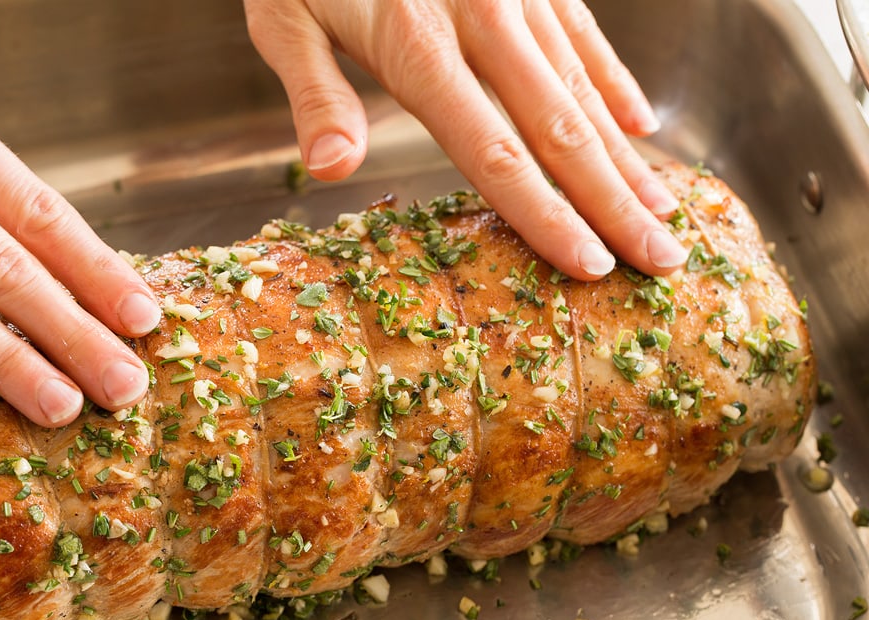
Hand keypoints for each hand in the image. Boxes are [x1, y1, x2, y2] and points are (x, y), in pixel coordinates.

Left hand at [244, 0, 687, 279]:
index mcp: (418, 47)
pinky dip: (612, 82)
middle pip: (559, 131)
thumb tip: (332, 170)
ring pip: (582, 88)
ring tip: (665, 213)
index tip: (592, 266)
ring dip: (626, 156)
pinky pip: (581, 33)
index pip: (494, 153)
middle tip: (663, 260)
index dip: (547, 216)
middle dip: (614, 205)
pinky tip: (639, 126)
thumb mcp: (283, 19)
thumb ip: (315, 95)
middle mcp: (483, 19)